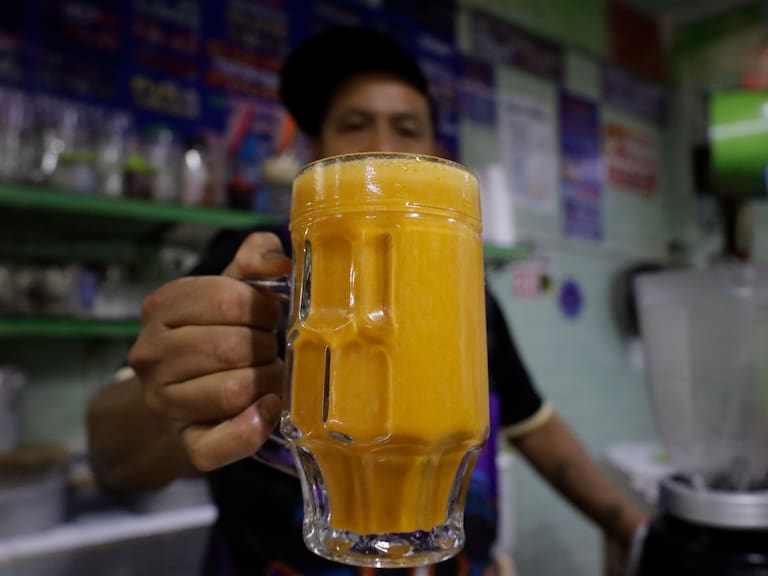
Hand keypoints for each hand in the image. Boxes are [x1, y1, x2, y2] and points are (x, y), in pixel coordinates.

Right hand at [128, 232, 291, 471]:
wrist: (179, 392)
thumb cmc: (214, 331)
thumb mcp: (229, 288)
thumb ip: (254, 262)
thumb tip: (276, 260)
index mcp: (162, 306)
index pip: (229, 300)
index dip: (264, 307)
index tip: (269, 315)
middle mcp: (152, 354)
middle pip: (233, 346)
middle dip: (266, 346)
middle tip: (270, 349)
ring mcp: (163, 402)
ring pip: (235, 390)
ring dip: (267, 381)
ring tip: (270, 375)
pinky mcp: (186, 444)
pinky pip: (220, 444)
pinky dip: (252, 428)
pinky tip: (269, 409)